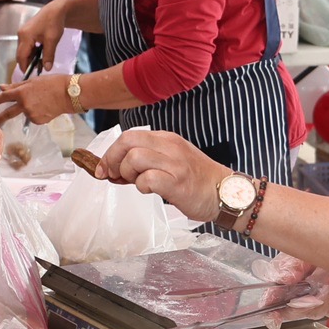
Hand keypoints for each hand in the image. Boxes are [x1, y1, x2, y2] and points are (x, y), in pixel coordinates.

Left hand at [0, 71, 74, 125]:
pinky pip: (33, 117)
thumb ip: (16, 86)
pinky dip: (37, 113)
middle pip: (8, 113)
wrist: (69, 94)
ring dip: (28, 109)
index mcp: (22, 92)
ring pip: (25, 113)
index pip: (5, 96)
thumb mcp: (33, 81)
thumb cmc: (54, 83)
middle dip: (0, 117)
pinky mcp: (38, 121)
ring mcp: (31, 114)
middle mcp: (24, 105)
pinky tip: (46, 107)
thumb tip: (2, 87)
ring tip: (42, 101)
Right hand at [13, 0, 70, 73]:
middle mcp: (21, 35)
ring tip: (41, 62)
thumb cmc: (54, 22)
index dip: (25, 67)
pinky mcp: (26, 33)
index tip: (30, 75)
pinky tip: (40, 54)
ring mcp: (23, 33)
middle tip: (38, 69)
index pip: (21, 57)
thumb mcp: (52, 40)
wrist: (56, 10)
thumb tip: (46, 69)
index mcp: (25, 36)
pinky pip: (26, 46)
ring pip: (24, 51)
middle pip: (21, 54)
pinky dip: (32, 52)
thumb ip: (48, 55)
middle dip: (28, 63)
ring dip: (30, 57)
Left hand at [104, 128, 225, 219]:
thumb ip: (146, 160)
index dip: (110, 152)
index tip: (103, 169)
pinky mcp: (177, 183)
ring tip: (138, 183)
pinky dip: (142, 187)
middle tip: (113, 176)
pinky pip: (147, 179)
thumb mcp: (172, 160)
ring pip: (134, 158)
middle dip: (112, 160)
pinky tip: (151, 191)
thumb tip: (113, 168)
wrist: (226, 192)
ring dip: (128, 174)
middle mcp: (169, 146)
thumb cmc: (197, 180)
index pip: (129, 136)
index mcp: (166, 139)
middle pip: (127, 142)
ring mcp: (174, 163)